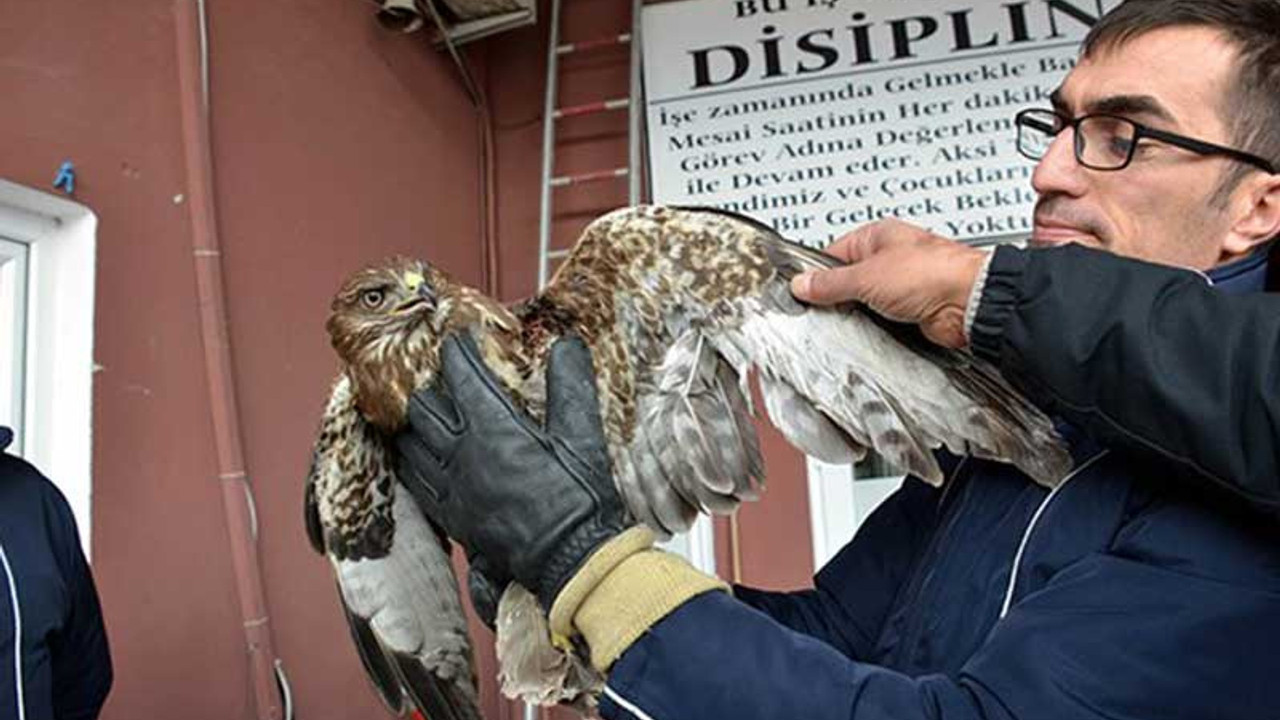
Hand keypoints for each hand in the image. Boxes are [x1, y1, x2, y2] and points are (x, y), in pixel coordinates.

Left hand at [395, 333, 629, 611]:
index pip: (461, 376)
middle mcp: (462, 455)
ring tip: (419, 413)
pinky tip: (417, 458)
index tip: (457, 340)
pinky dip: (412, 462)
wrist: (570, 560)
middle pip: (422, 409)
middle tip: (435, 376)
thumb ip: (570, 386)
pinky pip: (416, 483)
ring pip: (411, 445)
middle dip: (427, 387)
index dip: (456, 352)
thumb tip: (568, 345)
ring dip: (412, 425)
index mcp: (493, 428)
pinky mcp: (451, 516)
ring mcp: (452, 488)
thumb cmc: (579, 498)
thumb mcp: (583, 436)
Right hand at [790, 219, 987, 348]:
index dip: (817, 272)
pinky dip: (877, 324)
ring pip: (865, 301)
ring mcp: (902, 284)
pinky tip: (875, 327)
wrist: (970, 302)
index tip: (803, 289)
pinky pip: (882, 318)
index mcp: (878, 236)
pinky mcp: (911, 309)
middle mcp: (891, 257)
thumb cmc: (934, 273)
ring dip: (860, 312)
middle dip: (838, 295)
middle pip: (848, 279)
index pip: (833, 253)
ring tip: (858, 316)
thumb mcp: (866, 276)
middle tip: (827, 307)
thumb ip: (830, 282)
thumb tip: (804, 283)